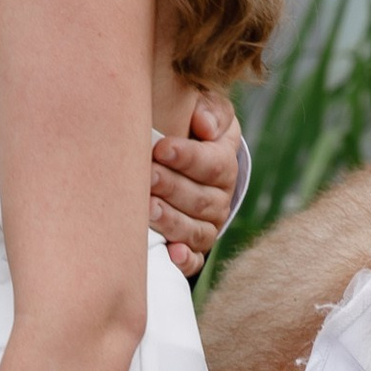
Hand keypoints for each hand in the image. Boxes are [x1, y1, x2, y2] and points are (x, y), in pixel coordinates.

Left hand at [150, 91, 239, 276]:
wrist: (182, 158)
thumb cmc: (188, 128)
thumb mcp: (204, 111)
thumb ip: (209, 110)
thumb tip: (204, 125)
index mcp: (223, 162)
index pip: (214, 163)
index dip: (188, 157)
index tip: (161, 148)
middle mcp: (220, 197)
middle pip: (201, 199)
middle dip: (172, 187)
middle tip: (148, 177)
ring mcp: (207, 225)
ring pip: (195, 230)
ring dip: (171, 221)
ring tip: (147, 210)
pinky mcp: (193, 247)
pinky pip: (194, 259)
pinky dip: (184, 259)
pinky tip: (170, 253)